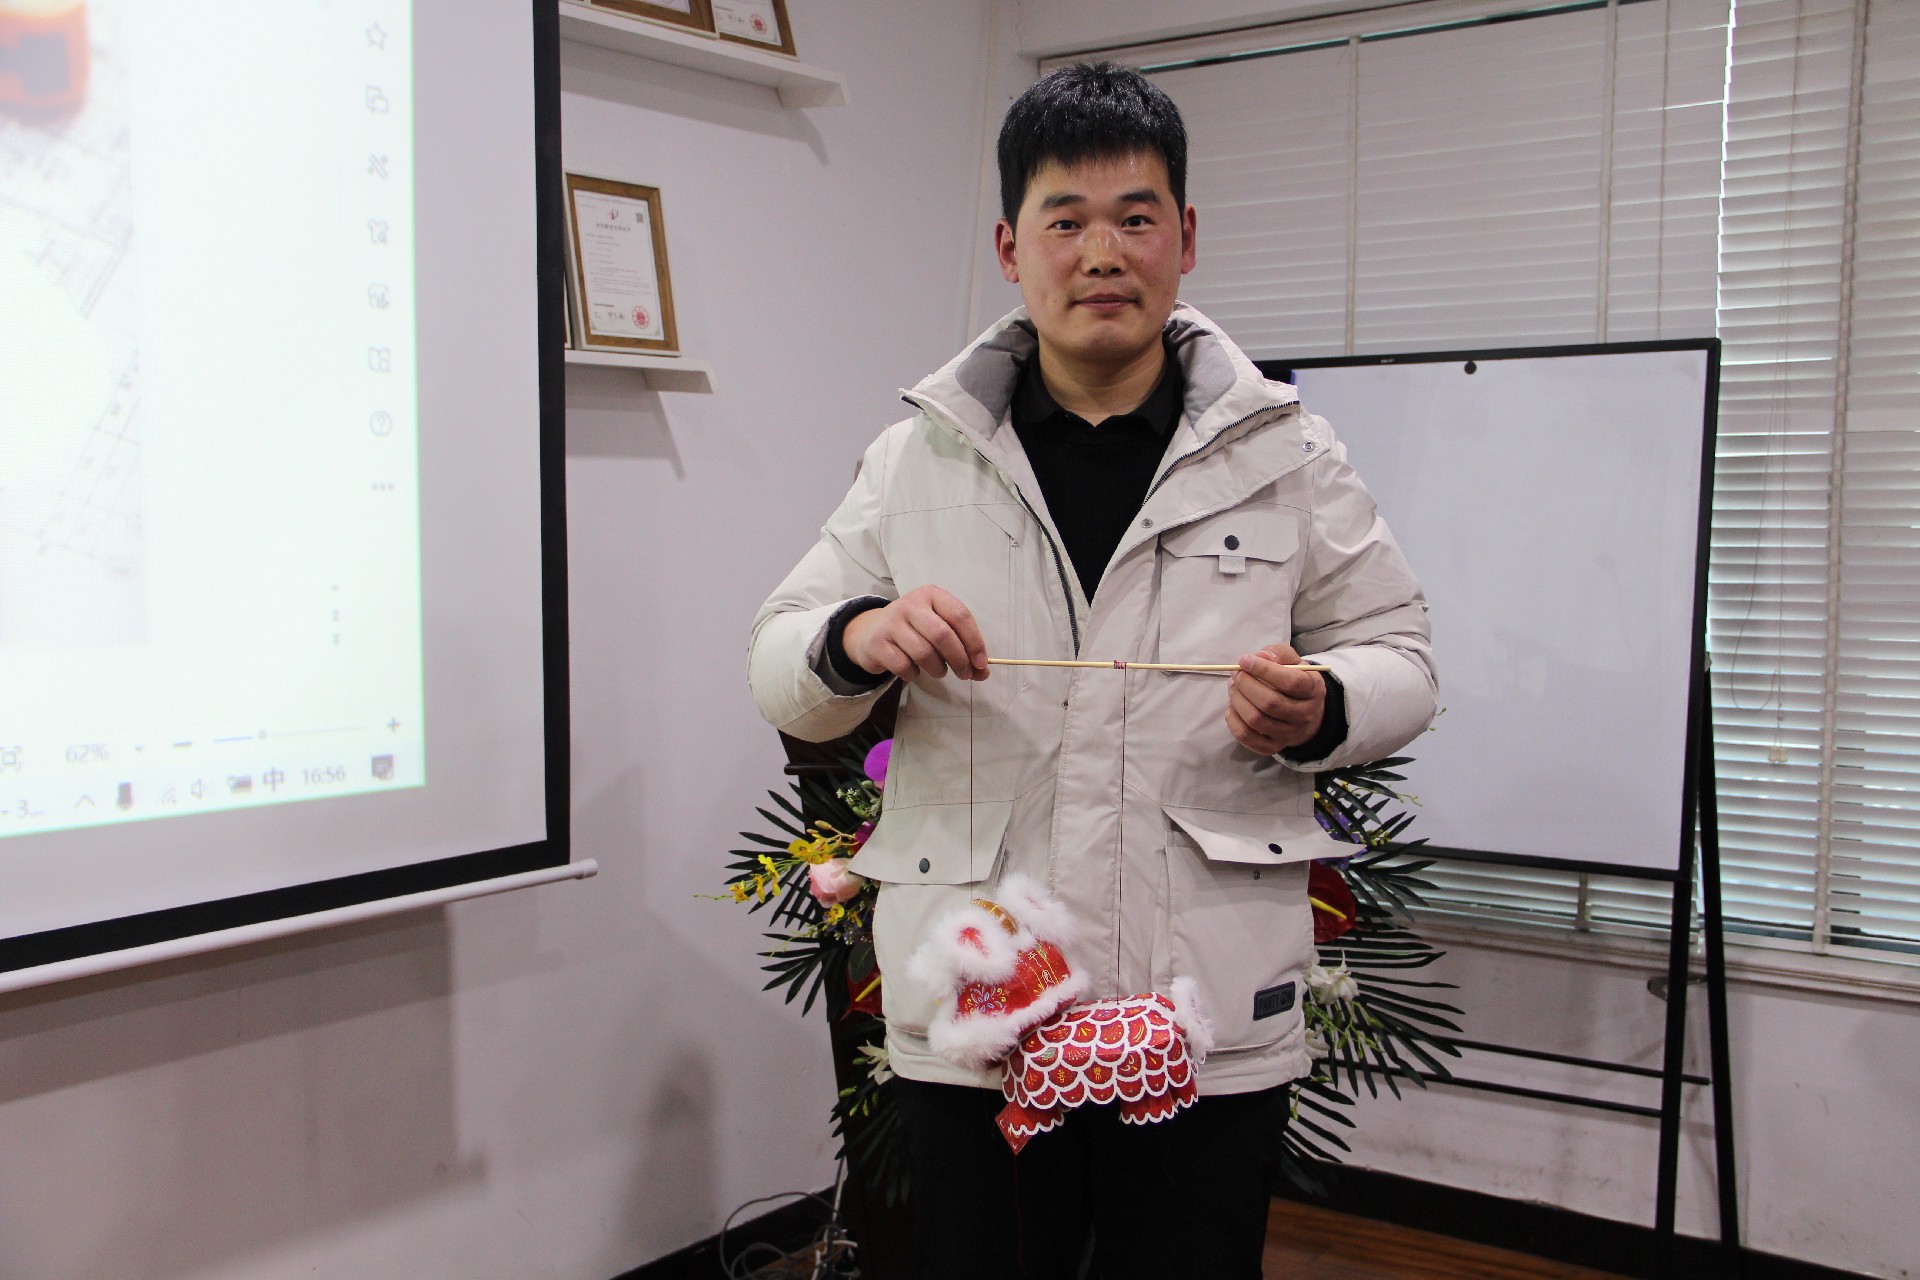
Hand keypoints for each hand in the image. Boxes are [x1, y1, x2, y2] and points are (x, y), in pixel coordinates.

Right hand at [842, 585, 989, 681]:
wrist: (870, 631)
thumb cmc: (914, 629)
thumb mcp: (939, 629)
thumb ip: (962, 648)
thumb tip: (983, 673)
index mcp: (932, 595)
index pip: (960, 616)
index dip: (974, 642)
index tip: (981, 663)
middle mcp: (911, 604)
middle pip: (942, 635)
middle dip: (959, 660)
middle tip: (964, 674)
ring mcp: (891, 622)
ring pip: (924, 653)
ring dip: (938, 669)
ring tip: (940, 671)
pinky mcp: (877, 641)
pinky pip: (903, 665)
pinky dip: (914, 674)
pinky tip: (914, 672)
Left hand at [1226, 643, 1324, 753]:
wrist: (1304, 711)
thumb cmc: (1294, 679)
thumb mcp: (1292, 660)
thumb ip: (1278, 654)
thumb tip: (1260, 656)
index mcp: (1313, 690)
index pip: (1291, 682)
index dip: (1264, 670)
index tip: (1244, 660)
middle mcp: (1305, 715)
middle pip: (1271, 703)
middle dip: (1246, 685)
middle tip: (1236, 674)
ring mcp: (1289, 733)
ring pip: (1257, 720)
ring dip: (1237, 700)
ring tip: (1233, 687)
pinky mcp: (1273, 746)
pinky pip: (1248, 737)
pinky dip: (1234, 721)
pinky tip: (1232, 707)